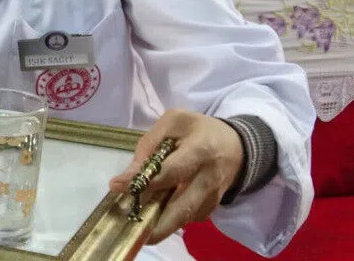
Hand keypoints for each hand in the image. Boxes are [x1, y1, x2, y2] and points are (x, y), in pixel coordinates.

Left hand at [107, 109, 243, 244]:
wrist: (236, 145)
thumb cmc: (198, 131)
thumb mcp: (173, 123)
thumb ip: (149, 145)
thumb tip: (128, 177)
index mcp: (199, 151)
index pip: (170, 172)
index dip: (144, 181)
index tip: (117, 186)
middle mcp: (208, 179)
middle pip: (182, 208)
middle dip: (156, 224)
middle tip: (131, 230)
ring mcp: (212, 197)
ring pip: (184, 218)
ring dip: (160, 225)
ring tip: (136, 226)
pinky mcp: (211, 208)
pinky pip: (188, 218)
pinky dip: (170, 220)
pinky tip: (152, 216)